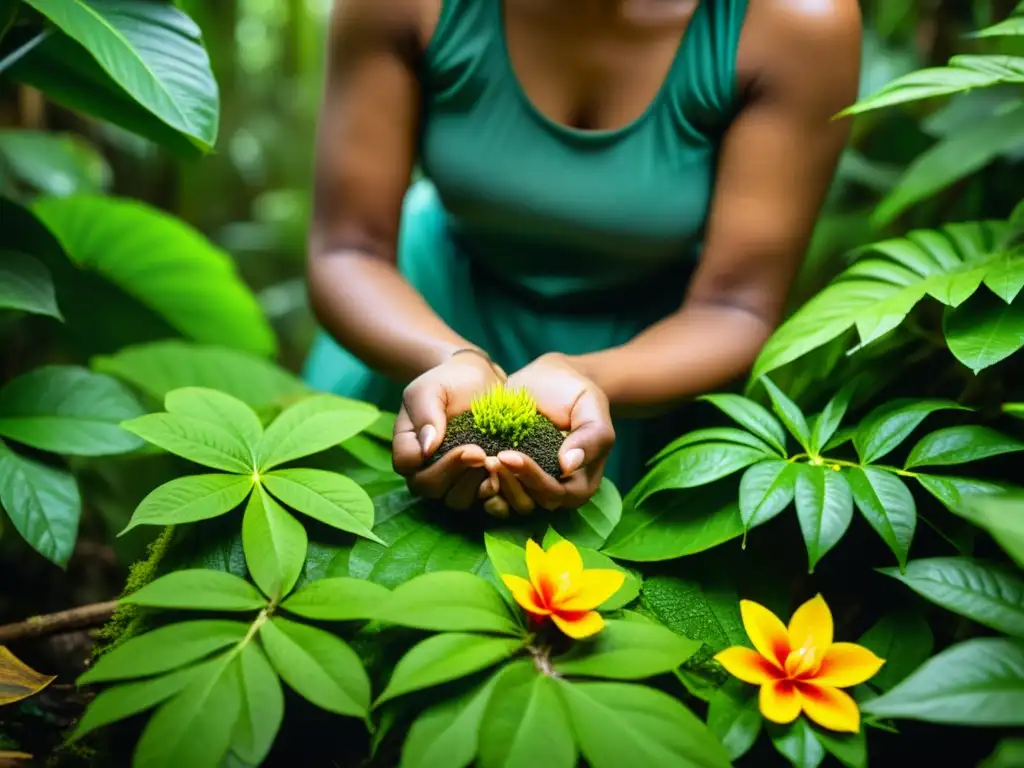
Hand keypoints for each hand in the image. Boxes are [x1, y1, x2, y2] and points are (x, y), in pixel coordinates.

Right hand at [393, 350, 502, 509]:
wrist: (479, 380)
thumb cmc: (449, 381)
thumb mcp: (431, 388)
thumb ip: (425, 413)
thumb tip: (426, 449)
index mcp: (408, 444)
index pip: (407, 465)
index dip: (433, 462)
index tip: (467, 447)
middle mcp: (425, 467)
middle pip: (429, 488)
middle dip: (456, 472)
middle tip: (482, 453)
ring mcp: (451, 479)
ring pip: (454, 500)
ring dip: (475, 486)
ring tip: (494, 463)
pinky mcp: (475, 483)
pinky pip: (479, 501)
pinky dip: (492, 492)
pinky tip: (505, 475)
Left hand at [483, 352, 613, 513]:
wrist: (552, 379)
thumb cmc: (577, 394)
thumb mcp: (591, 408)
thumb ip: (590, 437)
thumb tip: (569, 466)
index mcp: (581, 483)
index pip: (556, 494)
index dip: (532, 479)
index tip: (509, 455)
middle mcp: (556, 492)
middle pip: (531, 503)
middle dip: (509, 483)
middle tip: (489, 458)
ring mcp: (530, 487)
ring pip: (509, 503)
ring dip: (494, 486)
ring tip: (480, 460)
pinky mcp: (509, 478)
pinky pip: (494, 495)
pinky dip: (481, 486)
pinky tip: (469, 469)